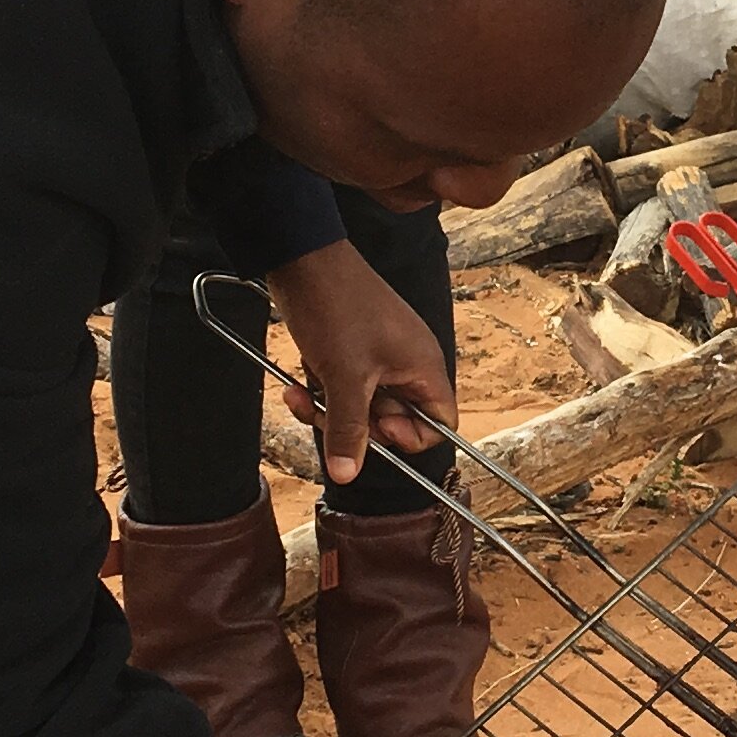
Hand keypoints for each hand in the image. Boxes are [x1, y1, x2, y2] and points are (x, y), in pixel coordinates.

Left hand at [267, 239, 454, 484]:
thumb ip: (348, 429)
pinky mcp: (352, 353)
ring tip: (301, 396)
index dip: (409, 437)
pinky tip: (296, 384)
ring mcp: (379, 358)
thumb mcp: (343, 378)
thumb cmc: (336, 308)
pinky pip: (343, 389)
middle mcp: (408, 364)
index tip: (376, 430)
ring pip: (361, 408)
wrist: (303, 261)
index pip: (440, 422)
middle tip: (329, 415)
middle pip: (394, 420)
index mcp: (423, 367)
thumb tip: (345, 475)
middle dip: (355, 426)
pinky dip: (320, 393)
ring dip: (328, 411)